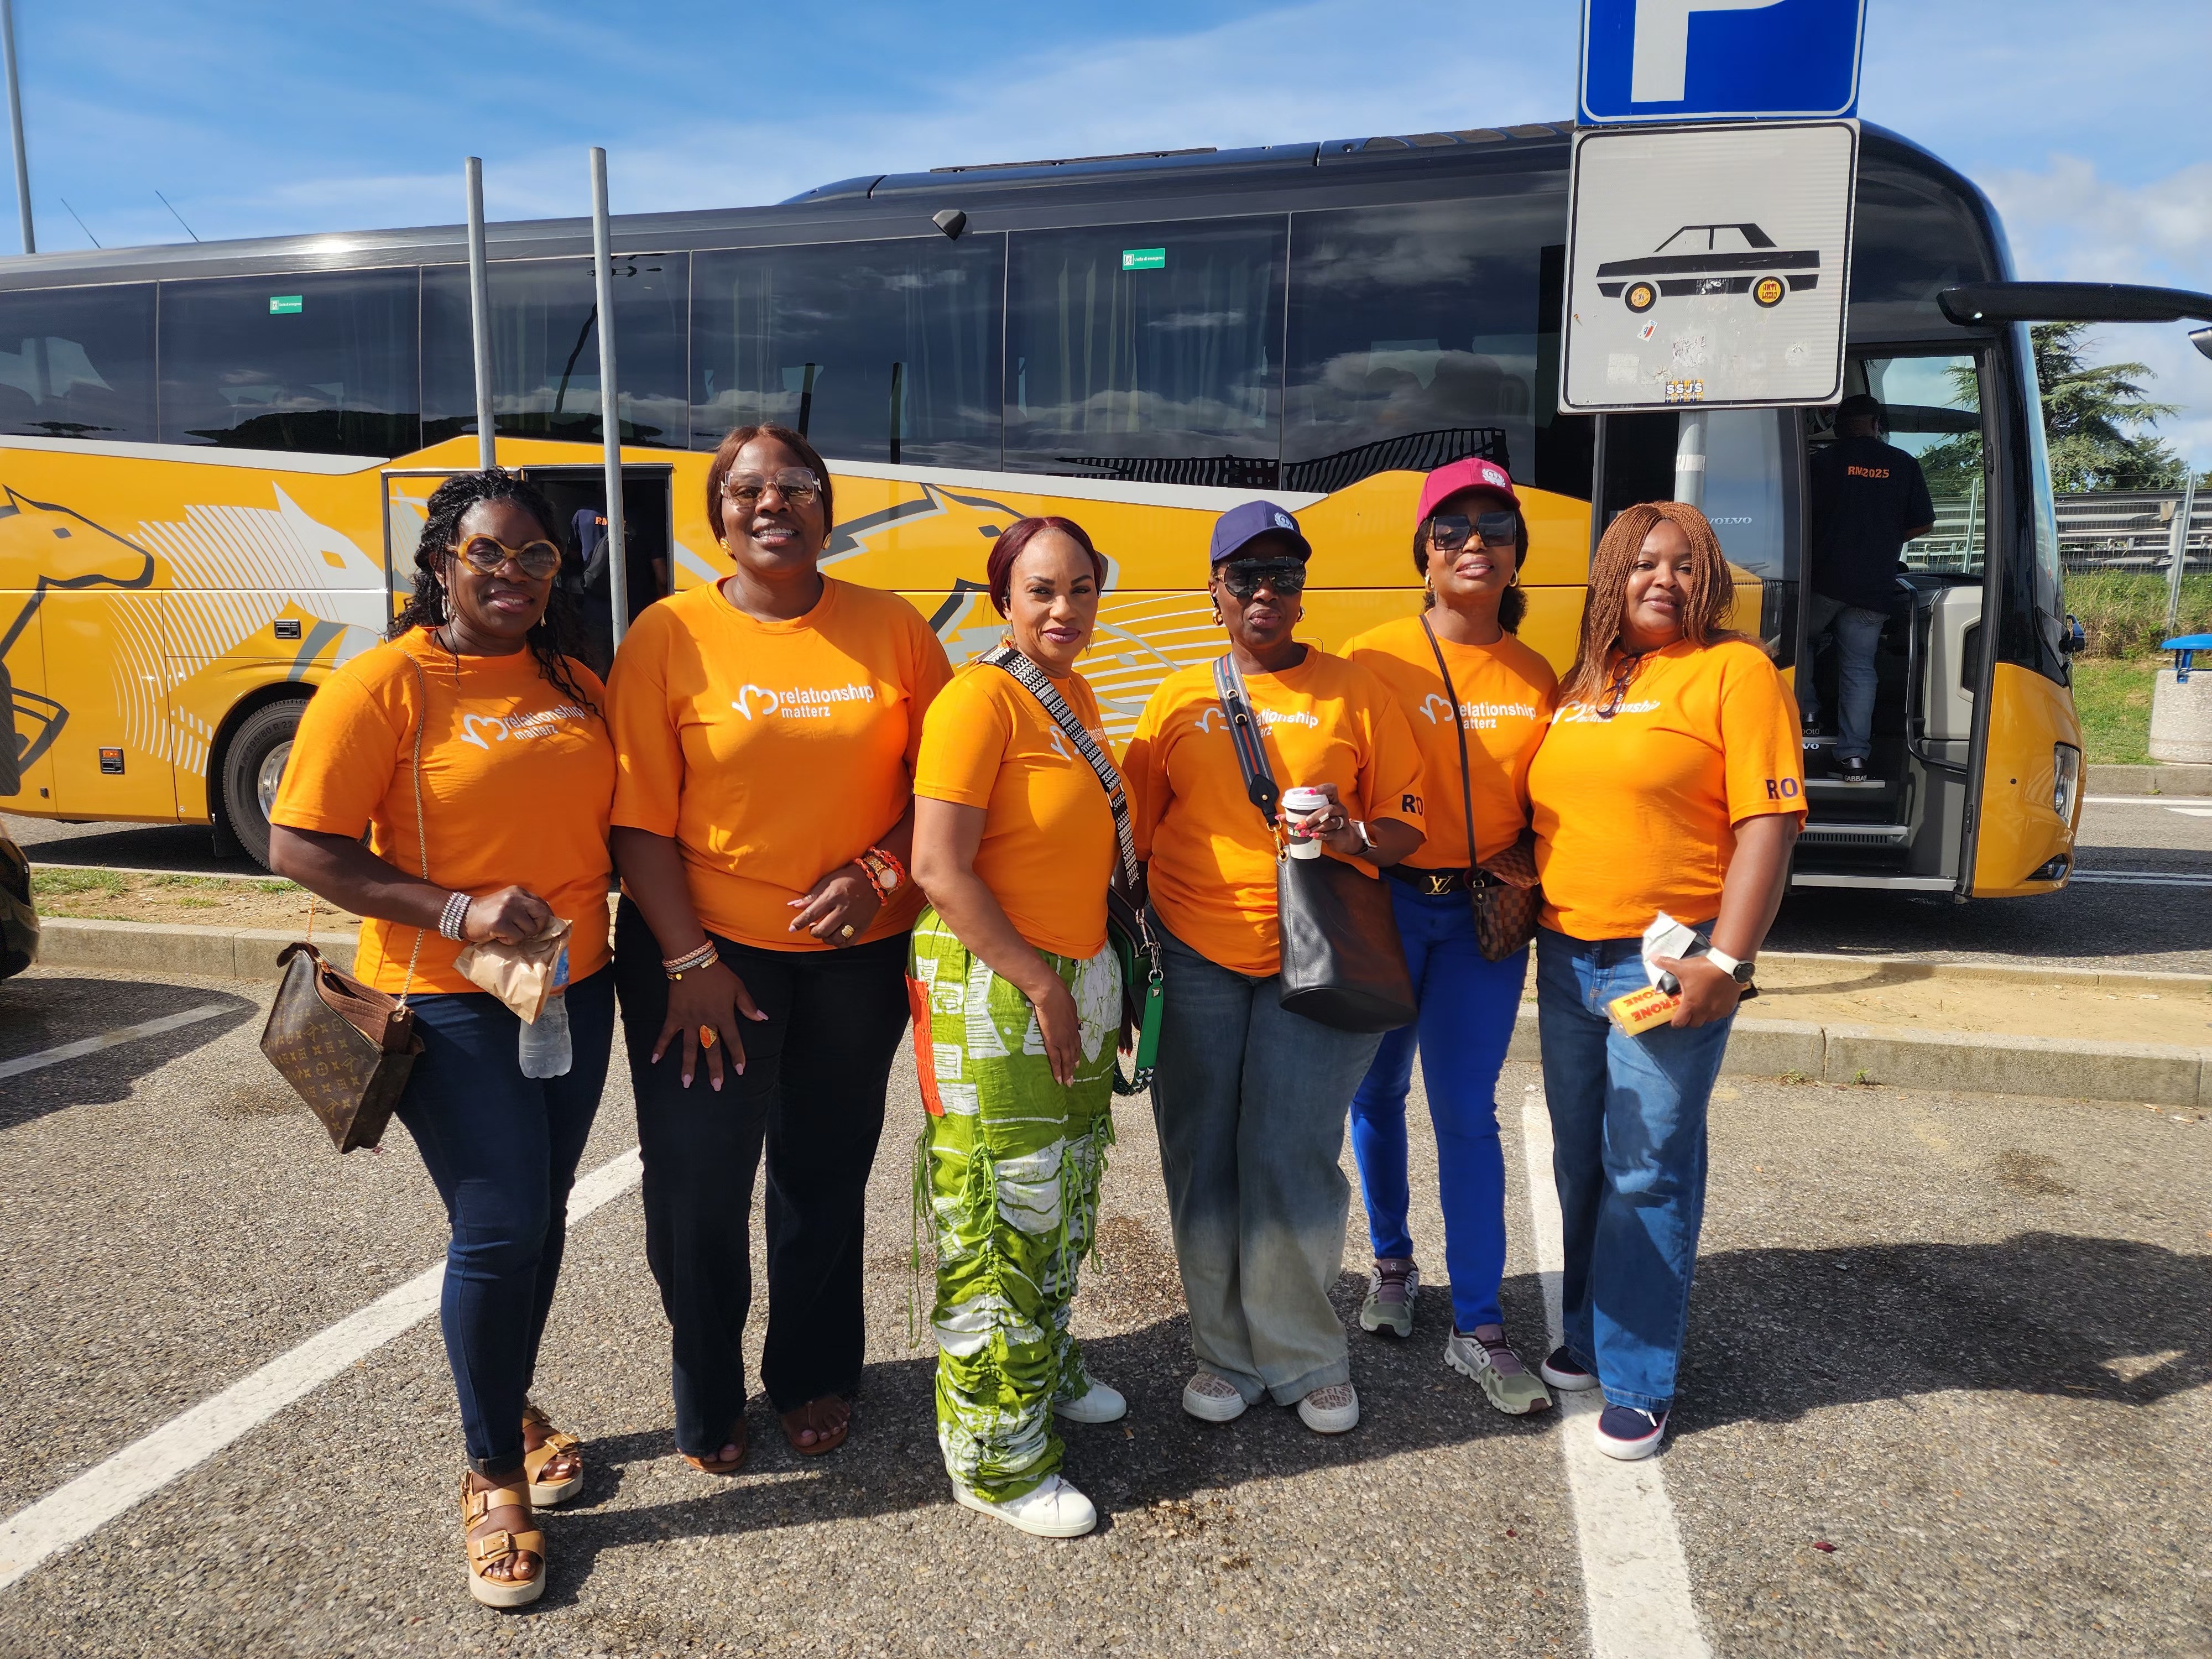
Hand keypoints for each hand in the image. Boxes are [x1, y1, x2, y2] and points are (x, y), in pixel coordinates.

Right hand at [463, 886, 553, 943]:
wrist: (463, 916)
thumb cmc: (488, 912)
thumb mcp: (508, 902)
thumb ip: (525, 907)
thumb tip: (547, 918)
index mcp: (519, 892)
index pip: (543, 905)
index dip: (545, 918)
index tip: (540, 926)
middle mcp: (515, 898)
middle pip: (542, 915)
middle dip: (538, 927)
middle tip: (525, 932)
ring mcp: (507, 910)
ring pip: (530, 930)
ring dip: (520, 935)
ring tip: (506, 932)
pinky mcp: (500, 923)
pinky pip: (517, 938)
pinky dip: (509, 941)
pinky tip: (499, 936)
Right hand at [651, 958, 768, 1089]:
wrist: (691, 961)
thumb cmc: (716, 974)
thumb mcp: (738, 987)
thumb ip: (748, 1005)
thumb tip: (763, 1018)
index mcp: (723, 1016)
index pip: (733, 1040)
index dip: (737, 1056)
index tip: (740, 1071)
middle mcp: (706, 1022)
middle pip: (712, 1049)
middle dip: (714, 1069)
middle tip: (716, 1086)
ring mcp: (689, 1021)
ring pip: (690, 1047)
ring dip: (688, 1065)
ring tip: (686, 1083)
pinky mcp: (674, 1016)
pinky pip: (666, 1034)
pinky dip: (660, 1046)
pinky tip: (655, 1060)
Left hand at [787, 863, 882, 946]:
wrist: (874, 877)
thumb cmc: (847, 878)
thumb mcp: (828, 882)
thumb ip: (811, 896)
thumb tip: (793, 905)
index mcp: (833, 896)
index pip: (811, 914)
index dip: (799, 923)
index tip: (791, 928)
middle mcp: (843, 909)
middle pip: (822, 930)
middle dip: (813, 931)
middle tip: (813, 926)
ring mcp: (855, 918)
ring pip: (835, 938)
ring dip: (825, 938)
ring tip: (824, 931)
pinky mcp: (863, 925)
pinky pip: (849, 942)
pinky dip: (839, 943)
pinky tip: (835, 936)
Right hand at [1025, 973, 1081, 1087]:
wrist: (1050, 994)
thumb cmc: (1058, 996)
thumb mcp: (1070, 1006)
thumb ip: (1071, 1015)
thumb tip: (1074, 1019)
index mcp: (1074, 1027)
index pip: (1076, 1044)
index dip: (1076, 1055)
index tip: (1077, 1063)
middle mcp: (1071, 1036)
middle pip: (1073, 1055)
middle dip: (1073, 1068)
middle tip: (1073, 1079)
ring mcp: (1063, 1040)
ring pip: (1066, 1061)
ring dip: (1067, 1073)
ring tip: (1067, 1083)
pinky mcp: (1053, 1042)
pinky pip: (1056, 1060)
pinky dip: (1058, 1071)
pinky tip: (1058, 1079)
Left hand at [1293, 782, 1364, 857]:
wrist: (1343, 839)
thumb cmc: (1326, 825)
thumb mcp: (1314, 819)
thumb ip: (1297, 816)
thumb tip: (1279, 816)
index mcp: (1332, 801)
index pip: (1331, 789)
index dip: (1321, 789)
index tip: (1309, 793)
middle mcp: (1339, 809)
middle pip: (1328, 809)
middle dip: (1313, 817)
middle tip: (1300, 824)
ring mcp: (1343, 821)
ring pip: (1330, 821)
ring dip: (1315, 827)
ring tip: (1304, 832)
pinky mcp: (1343, 833)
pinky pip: (1333, 833)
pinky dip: (1322, 835)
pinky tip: (1313, 836)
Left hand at [1654, 955, 1741, 1027]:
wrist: (1729, 965)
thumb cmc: (1705, 968)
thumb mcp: (1682, 966)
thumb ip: (1666, 964)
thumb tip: (1653, 958)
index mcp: (1691, 1005)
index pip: (1680, 1022)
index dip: (1675, 1022)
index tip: (1674, 1018)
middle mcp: (1704, 1011)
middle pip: (1694, 1024)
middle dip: (1689, 1020)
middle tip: (1687, 1011)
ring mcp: (1718, 1011)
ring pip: (1708, 1020)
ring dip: (1703, 1016)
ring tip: (1701, 1006)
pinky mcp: (1728, 1007)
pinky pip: (1720, 1015)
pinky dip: (1716, 1011)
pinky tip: (1714, 1002)